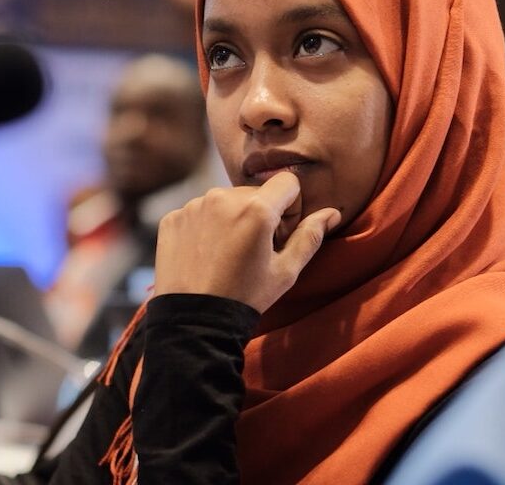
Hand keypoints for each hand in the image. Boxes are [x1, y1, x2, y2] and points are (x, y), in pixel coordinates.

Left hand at [153, 172, 340, 312]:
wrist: (195, 322)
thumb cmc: (246, 297)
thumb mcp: (286, 271)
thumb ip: (310, 236)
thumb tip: (331, 212)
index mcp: (256, 209)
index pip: (287, 182)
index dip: (291, 206)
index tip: (281, 234)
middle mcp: (222, 198)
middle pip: (255, 192)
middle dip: (261, 214)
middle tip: (255, 251)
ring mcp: (194, 207)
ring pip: (225, 201)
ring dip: (232, 219)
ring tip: (228, 255)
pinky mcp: (172, 218)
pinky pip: (198, 212)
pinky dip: (206, 228)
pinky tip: (206, 256)